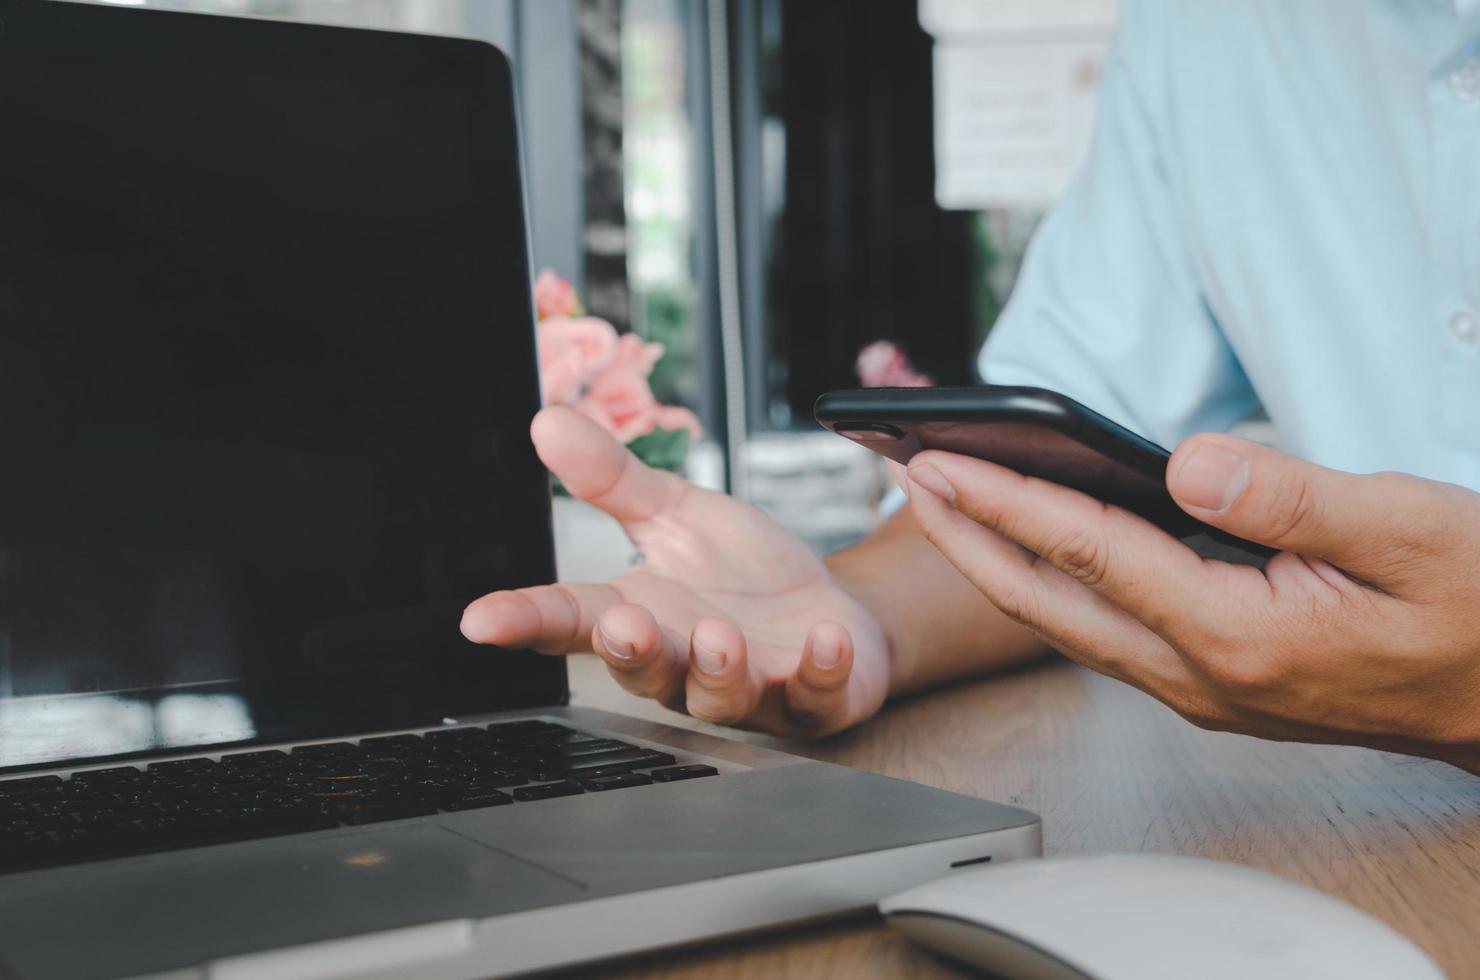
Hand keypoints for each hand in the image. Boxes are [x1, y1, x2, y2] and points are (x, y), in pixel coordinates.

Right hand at [460, 406, 890, 734]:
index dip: (523, 621)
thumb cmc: (742, 573)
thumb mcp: (676, 514)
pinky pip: (811, 696)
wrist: (828, 610)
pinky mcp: (809, 700)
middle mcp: (681, 663)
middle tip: (624, 625)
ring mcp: (745, 688)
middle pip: (640, 670)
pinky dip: (817, 670)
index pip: (568, 619)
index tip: (480, 621)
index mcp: (639, 614)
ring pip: (716, 695)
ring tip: (719, 636)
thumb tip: (548, 422)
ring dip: (716, 668)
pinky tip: (823, 640)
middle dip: (630, 652)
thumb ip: (613, 479)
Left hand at [905, 434, 1479, 772]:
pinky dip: (1051, 584)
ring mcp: (1202, 690)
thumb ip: (1290, 498)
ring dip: (998, 562)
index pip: (1087, 553)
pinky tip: (1036, 548)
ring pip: (1067, 623)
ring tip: (949, 504)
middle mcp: (1201, 677)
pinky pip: (1103, 633)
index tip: (936, 460)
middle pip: (1046, 602)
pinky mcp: (1212, 684)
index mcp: (1238, 636)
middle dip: (965, 538)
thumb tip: (1187, 464)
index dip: (1004, 500)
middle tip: (904, 479)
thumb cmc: (1479, 610)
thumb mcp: (1408, 529)